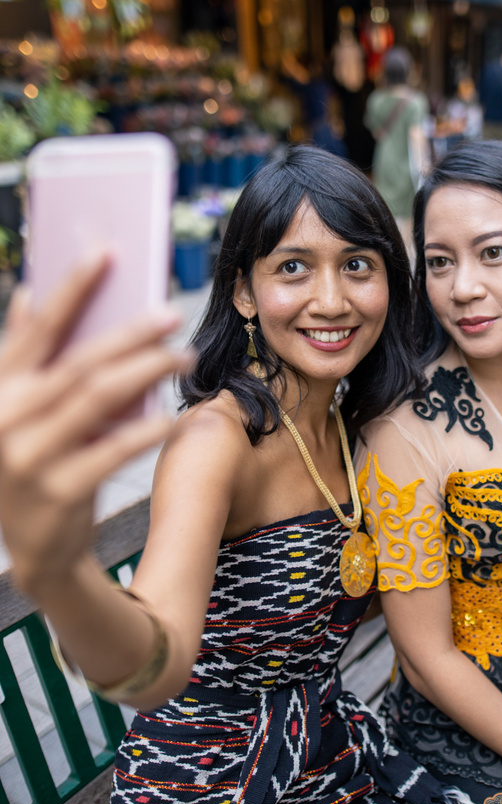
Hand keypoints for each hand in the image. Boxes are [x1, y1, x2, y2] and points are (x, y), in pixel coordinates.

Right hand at [0, 255, 191, 594]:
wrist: (36, 551)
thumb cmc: (35, 465)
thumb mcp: (17, 412)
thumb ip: (23, 356)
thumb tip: (28, 295)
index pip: (37, 329)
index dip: (73, 288)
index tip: (107, 252)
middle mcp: (4, 418)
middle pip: (77, 362)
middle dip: (128, 333)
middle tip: (170, 313)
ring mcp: (28, 457)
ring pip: (98, 398)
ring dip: (146, 371)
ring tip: (181, 355)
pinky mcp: (58, 492)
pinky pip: (112, 450)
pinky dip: (144, 430)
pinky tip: (172, 417)